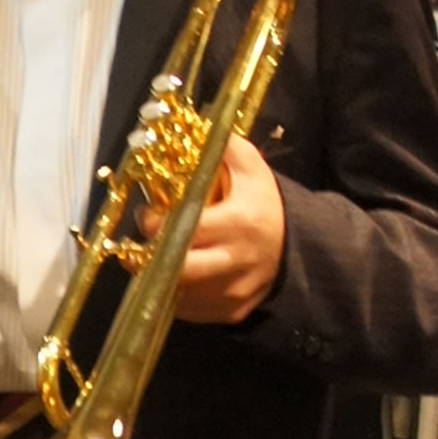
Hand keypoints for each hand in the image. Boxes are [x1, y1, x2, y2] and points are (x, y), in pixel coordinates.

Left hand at [138, 134, 285, 324]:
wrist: (298, 247)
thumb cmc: (265, 204)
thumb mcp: (252, 169)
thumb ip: (224, 147)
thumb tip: (193, 127)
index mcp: (240, 223)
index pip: (186, 229)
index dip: (157, 225)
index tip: (148, 216)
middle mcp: (237, 261)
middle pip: (179, 269)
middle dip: (149, 258)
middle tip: (138, 247)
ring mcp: (235, 291)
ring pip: (180, 293)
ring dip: (160, 277)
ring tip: (155, 259)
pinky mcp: (232, 311)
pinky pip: (191, 310)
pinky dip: (177, 295)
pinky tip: (176, 276)